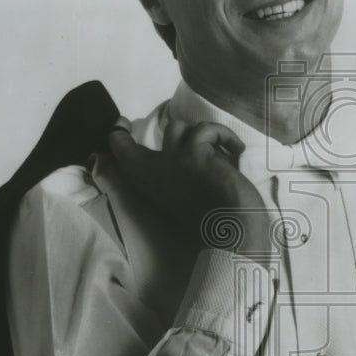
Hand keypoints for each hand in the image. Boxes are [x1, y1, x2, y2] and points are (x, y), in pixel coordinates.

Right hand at [108, 120, 272, 262]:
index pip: (122, 151)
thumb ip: (173, 180)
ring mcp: (173, 158)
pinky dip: (225, 136)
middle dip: (190, 133)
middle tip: (204, 143)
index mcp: (151, 182)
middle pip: (168, 131)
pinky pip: (208, 129)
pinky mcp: (194, 151)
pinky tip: (236, 150)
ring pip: (186, 126)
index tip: (121, 124)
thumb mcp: (181, 201)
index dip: (119, 133)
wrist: (229, 231)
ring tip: (225, 151)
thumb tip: (187, 159)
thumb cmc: (210, 222)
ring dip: (207, 135)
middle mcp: (156, 168)